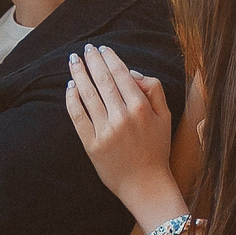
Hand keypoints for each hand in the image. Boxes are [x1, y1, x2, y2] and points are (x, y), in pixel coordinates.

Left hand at [64, 43, 182, 229]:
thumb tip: (133, 74)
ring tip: (73, 61)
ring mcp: (105, 132)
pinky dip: (72, 99)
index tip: (102, 49)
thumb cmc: (157, 150)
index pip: (121, 74)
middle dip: (92, 61)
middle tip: (85, 49)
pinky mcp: (92, 145)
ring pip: (88, 95)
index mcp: (141, 108)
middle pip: (103, 81)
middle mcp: (122, 117)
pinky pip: (78, 117)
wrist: (145, 185)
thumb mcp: (165, 117)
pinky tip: (70, 86)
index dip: (110, 58)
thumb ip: (154, 91)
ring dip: (79, 74)